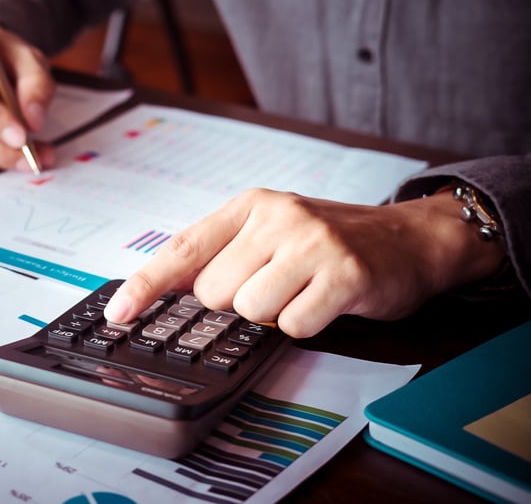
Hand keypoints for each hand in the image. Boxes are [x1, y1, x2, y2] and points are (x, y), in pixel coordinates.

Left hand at [103, 188, 506, 337]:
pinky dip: (307, 324)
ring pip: (250, 310)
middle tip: (276, 283)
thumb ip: (225, 252)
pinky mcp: (344, 274)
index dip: (145, 284)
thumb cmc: (331, 241)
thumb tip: (168, 289)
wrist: (412, 238)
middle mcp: (277, 217)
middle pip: (214, 291)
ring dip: (274, 314)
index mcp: (250, 205)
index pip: (183, 248)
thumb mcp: (272, 231)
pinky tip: (326, 301)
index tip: (118, 313)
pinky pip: (294, 325)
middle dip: (238, 301)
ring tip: (303, 290)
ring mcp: (312, 243)